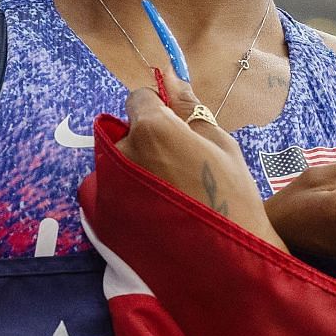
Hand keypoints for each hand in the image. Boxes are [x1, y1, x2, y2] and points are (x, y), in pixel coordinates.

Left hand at [117, 79, 283, 249]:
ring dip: (140, 167)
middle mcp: (121, 153)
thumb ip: (188, 107)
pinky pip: (115, 190)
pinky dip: (132, 194)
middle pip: (128, 131)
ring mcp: (109, 187)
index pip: (139, 98)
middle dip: (150, 140)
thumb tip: (170, 76)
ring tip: (174, 193)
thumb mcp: (219, 142)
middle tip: (183, 167)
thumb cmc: (232, 196)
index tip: (180, 129)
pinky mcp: (104, 215)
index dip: (160, 109)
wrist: (225, 260)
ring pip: (121, 161)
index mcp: (151, 129)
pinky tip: (161, 211)